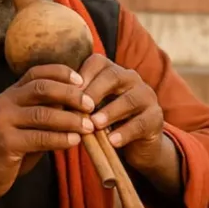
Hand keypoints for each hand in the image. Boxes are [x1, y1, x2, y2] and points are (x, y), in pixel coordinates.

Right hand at [0, 64, 94, 204]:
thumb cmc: (11, 149)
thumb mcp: (28, 125)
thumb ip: (47, 112)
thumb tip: (80, 106)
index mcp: (10, 94)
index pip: (37, 73)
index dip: (60, 73)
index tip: (82, 80)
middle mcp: (4, 102)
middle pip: (42, 88)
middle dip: (70, 95)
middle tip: (91, 105)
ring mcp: (2, 121)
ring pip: (42, 114)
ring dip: (70, 119)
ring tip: (88, 126)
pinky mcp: (5, 142)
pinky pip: (39, 138)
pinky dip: (60, 139)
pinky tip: (74, 141)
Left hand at [77, 54, 167, 172]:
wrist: (137, 145)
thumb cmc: (107, 124)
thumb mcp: (92, 110)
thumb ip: (77, 102)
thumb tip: (52, 101)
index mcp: (113, 72)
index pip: (98, 63)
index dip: (83, 75)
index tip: (68, 92)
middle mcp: (132, 79)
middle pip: (114, 76)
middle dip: (95, 91)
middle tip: (80, 108)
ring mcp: (147, 97)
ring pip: (130, 99)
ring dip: (110, 112)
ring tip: (94, 124)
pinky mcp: (156, 117)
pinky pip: (142, 122)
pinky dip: (125, 132)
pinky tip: (112, 141)